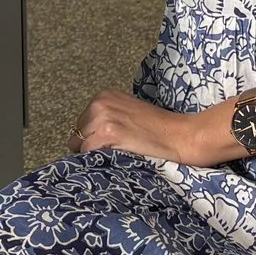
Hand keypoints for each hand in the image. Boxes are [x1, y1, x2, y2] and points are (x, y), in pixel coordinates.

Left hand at [70, 88, 203, 164]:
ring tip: (117, 153)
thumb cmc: (156, 127)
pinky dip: (97, 159)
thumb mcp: (127, 111)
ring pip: (79, 144)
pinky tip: (117, 156)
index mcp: (104, 95)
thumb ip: (107, 116)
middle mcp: (100, 102)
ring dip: (94, 153)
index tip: (110, 143)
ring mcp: (102, 117)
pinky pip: (87, 152)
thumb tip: (86, 135)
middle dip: (91, 143)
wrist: (177, 135)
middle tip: (115, 149)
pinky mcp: (107, 133)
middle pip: (78, 133)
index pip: (82, 122)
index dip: (93, 136)